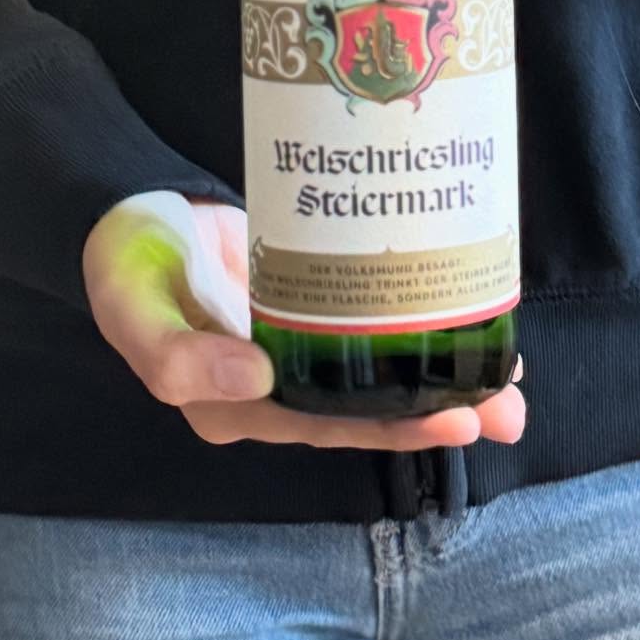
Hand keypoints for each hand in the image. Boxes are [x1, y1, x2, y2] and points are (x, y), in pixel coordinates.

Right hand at [82, 191, 524, 450]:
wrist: (131, 207)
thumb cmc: (128, 264)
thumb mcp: (133, 309)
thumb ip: (178, 356)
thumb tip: (257, 379)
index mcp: (234, 407)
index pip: (328, 427)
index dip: (393, 431)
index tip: (456, 421)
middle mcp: (274, 390)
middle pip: (368, 414)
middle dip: (440, 414)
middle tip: (508, 407)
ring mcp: (298, 348)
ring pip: (380, 378)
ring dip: (444, 381)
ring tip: (511, 378)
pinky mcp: (315, 306)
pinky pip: (374, 329)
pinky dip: (420, 329)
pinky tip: (468, 319)